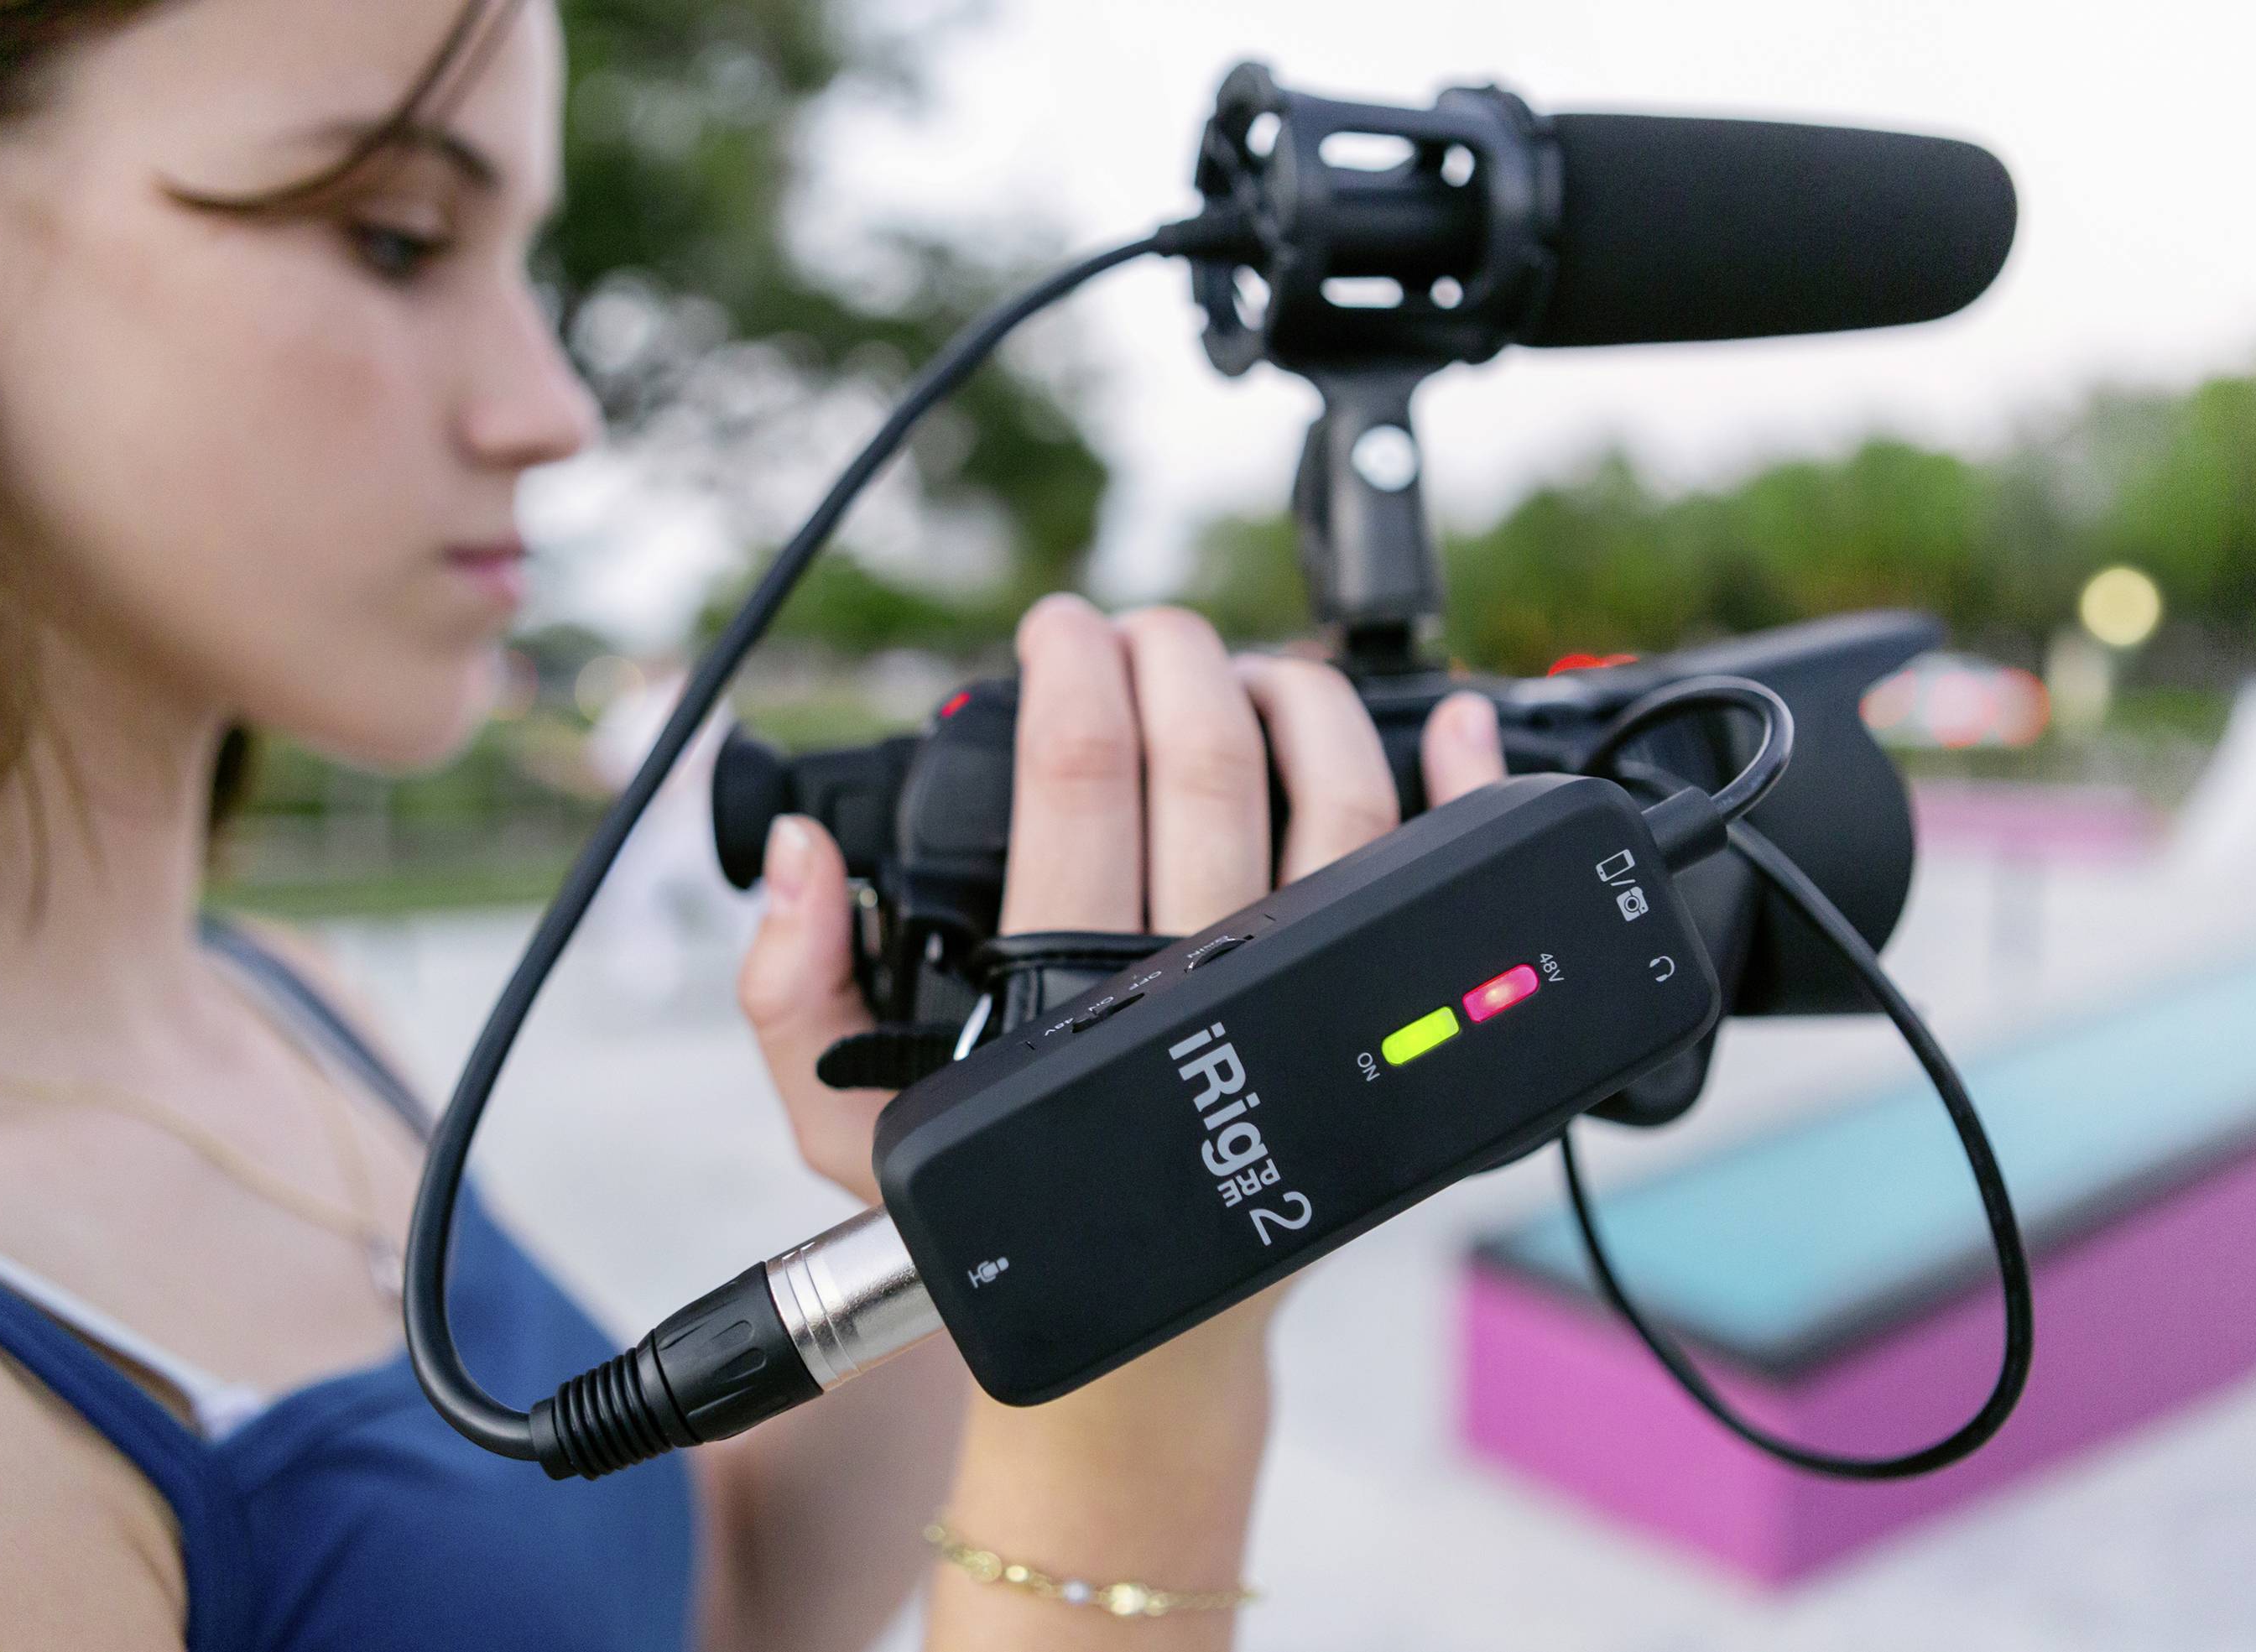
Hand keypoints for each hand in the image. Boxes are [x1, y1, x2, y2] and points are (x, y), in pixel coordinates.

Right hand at [737, 595, 1507, 1212]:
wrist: (1145, 1351)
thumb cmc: (998, 1228)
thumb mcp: (850, 1135)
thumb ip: (794, 996)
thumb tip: (797, 856)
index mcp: (1067, 1002)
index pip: (1081, 790)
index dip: (1071, 678)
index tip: (1057, 629)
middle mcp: (1201, 991)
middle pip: (1211, 770)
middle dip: (1173, 659)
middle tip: (1136, 631)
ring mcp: (1302, 1007)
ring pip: (1337, 806)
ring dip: (1295, 699)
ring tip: (1241, 668)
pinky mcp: (1377, 1031)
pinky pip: (1432, 888)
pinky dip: (1461, 791)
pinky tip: (1457, 723)